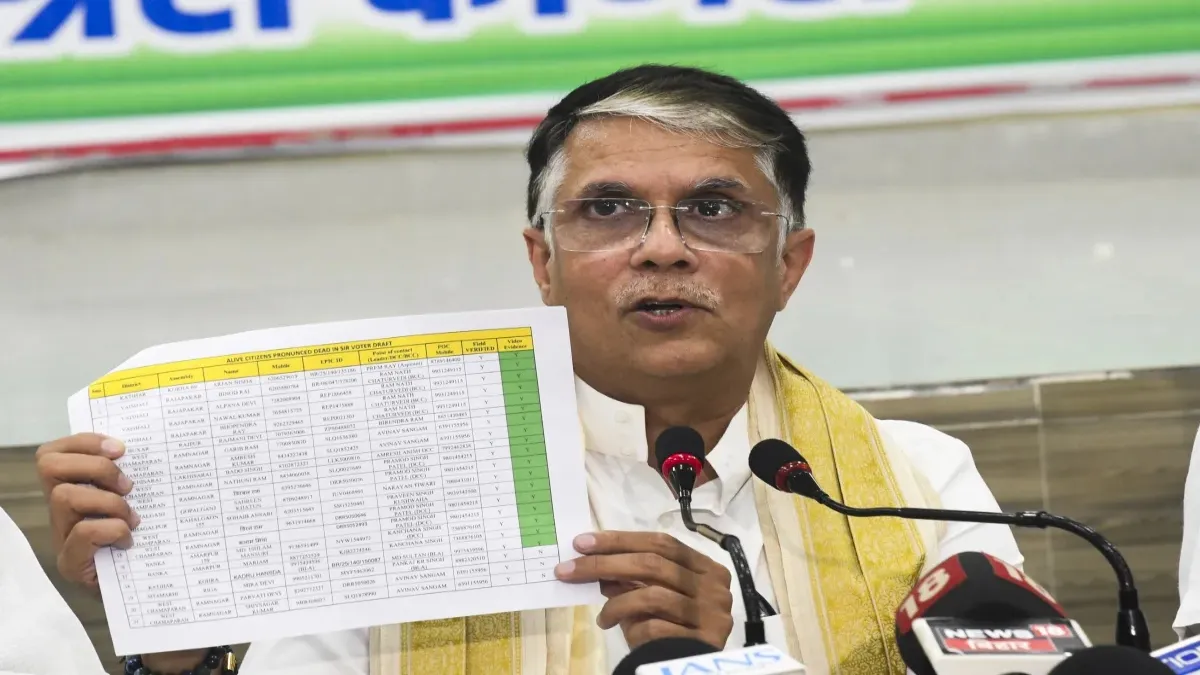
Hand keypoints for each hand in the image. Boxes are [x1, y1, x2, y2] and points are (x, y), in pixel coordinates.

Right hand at [35, 433, 137, 594]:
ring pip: (64, 496)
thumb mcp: (140, 502)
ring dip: (108, 502)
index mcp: (74, 490)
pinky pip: (82, 532)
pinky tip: (128, 540)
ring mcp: (61, 538)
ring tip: (133, 518)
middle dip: (95, 467)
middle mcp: (60, 512)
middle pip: (49, 465)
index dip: (84, 442)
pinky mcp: (71, 564)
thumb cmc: (146, 541)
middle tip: (128, 486)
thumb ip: (132, 478)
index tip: (121, 448)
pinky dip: (112, 529)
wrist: (148, 591)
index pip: (52, 453)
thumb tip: (152, 446)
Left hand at [554, 531, 733, 649]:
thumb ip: (632, 578)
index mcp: (705, 566)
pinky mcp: (704, 639)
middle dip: (605, 564)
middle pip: (653, 564)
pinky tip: (615, 630)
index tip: (582, 543)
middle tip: (570, 569)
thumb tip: (594, 561)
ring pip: (653, 595)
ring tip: (601, 617)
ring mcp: (712, 612)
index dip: (620, 540)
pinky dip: (630, 627)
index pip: (660, 543)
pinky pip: (655, 626)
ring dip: (616, 604)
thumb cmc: (672, 628)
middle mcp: (714, 586)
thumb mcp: (651, 597)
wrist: (689, 668)